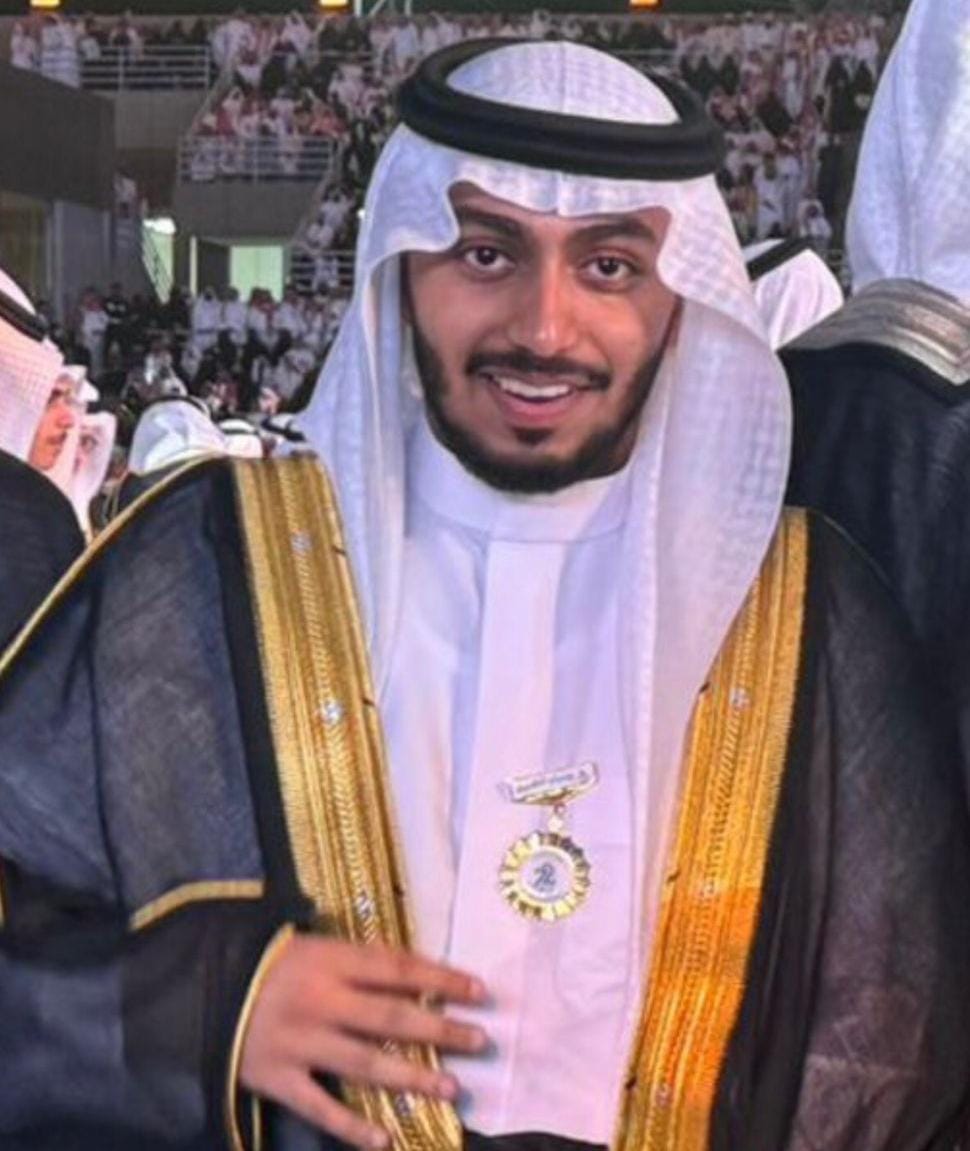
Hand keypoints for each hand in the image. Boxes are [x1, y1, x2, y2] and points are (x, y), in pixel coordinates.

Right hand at [240, 935, 488, 1148]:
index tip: (479, 991)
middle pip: (390, 1017)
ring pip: (364, 1063)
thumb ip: (359, 959)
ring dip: (412, 1077)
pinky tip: (386, 1140)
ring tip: (453, 1088)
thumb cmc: (269, 962)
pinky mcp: (276, 1078)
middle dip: (440, 1030)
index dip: (440, 979)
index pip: (397, 969)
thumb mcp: (314, 945)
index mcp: (330, 961)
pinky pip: (319, 1106)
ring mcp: (298, 1042)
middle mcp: (320, 1001)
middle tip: (480, 1040)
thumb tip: (415, 970)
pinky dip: (352, 1126)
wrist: (203, 986)